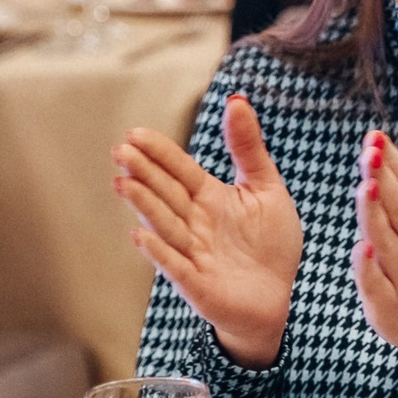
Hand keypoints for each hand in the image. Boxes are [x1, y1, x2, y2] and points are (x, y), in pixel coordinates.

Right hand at [115, 95, 304, 366]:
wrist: (276, 297)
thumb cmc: (270, 244)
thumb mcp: (266, 189)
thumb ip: (248, 148)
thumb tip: (237, 100)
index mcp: (210, 197)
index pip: (179, 170)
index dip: (159, 153)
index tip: (135, 133)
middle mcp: (195, 222)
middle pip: (166, 193)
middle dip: (144, 173)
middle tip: (121, 151)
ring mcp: (192, 252)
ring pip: (165, 224)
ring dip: (144, 205)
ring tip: (122, 183)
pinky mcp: (196, 283)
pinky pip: (175, 265)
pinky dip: (159, 251)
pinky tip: (141, 234)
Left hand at [355, 108, 397, 385]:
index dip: (393, 162)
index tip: (377, 137)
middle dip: (385, 180)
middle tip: (371, 150)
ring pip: (387, 242)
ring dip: (377, 215)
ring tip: (367, 186)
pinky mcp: (389, 307)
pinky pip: (378, 286)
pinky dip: (370, 269)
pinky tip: (363, 248)